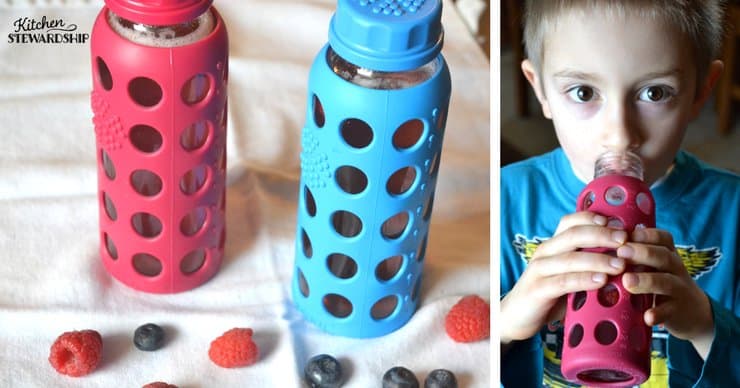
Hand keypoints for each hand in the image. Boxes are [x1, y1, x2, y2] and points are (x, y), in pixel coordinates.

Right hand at [501, 211, 627, 345]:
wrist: (517, 316)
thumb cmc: (549, 295)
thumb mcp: (568, 275)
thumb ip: (589, 266)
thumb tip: (627, 262)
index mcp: (553, 245)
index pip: (570, 221)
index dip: (593, 218)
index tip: (618, 223)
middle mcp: (545, 252)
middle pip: (574, 234)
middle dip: (602, 235)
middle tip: (625, 241)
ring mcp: (539, 269)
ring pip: (571, 258)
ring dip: (598, 259)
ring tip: (620, 265)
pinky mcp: (537, 289)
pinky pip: (564, 281)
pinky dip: (584, 280)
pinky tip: (601, 281)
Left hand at [617, 227, 714, 358]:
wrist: (693, 312)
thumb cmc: (661, 281)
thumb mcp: (653, 265)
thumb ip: (634, 254)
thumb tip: (599, 239)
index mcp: (666, 253)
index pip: (662, 238)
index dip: (646, 235)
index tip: (626, 234)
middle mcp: (675, 268)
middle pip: (663, 256)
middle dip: (642, 253)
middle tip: (621, 252)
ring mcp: (678, 290)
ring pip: (665, 282)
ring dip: (646, 281)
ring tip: (627, 281)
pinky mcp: (677, 311)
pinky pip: (668, 312)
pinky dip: (658, 313)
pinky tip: (646, 316)